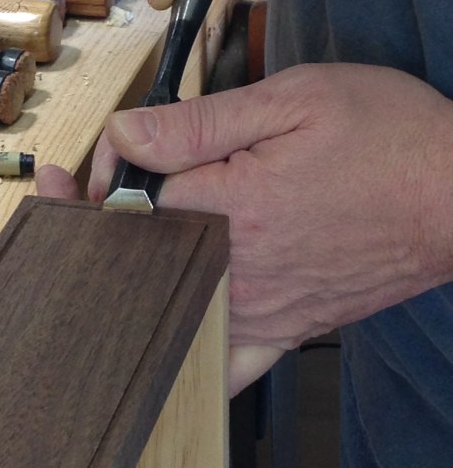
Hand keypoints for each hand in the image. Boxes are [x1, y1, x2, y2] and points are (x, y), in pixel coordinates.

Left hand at [80, 64, 452, 389]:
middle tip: (81, 193)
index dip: (107, 174)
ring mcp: (261, 308)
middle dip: (101, 223)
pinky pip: (225, 367)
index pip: (130, 199)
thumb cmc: (387, 138)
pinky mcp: (287, 329)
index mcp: (230, 207)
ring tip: (113, 242)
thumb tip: (124, 134)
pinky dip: (188, 356)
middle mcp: (237, 269)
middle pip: (138, 258)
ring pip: (167, 308)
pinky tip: (164, 339)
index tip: (109, 156)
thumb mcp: (293, 101)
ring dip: (130, 276)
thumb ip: (199, 123)